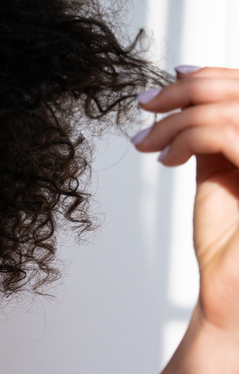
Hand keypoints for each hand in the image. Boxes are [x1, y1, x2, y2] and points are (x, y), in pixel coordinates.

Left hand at [132, 66, 238, 336]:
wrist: (233, 298)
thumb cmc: (229, 245)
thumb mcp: (220, 175)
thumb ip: (215, 135)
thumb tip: (190, 93)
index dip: (216, 76)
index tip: (173, 76)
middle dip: (186, 90)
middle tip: (144, 104)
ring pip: (227, 111)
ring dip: (174, 119)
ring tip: (146, 142)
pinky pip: (226, 134)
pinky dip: (184, 137)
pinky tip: (165, 159)